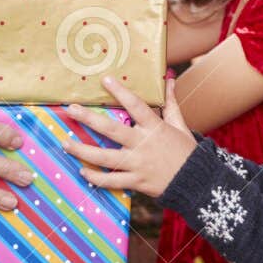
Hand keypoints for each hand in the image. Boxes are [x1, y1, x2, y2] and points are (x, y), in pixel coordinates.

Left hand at [61, 76, 195, 197]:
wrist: (197, 183)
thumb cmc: (186, 151)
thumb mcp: (180, 125)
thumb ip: (170, 103)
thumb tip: (169, 80)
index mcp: (155, 128)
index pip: (136, 106)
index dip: (121, 92)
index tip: (105, 80)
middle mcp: (143, 145)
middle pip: (112, 130)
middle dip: (89, 119)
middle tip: (71, 109)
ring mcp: (138, 165)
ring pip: (106, 158)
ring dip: (83, 150)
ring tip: (65, 143)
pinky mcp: (136, 182)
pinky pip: (112, 181)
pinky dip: (96, 178)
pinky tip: (82, 171)